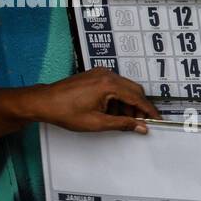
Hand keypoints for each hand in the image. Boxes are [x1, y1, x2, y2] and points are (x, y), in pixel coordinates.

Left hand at [25, 68, 159, 132]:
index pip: (137, 98)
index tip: (157, 120)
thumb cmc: (64, 111)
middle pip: (134, 90)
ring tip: (122, 119)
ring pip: (125, 88)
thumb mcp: (97, 122)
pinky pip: (114, 85)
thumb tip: (140, 127)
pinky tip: (112, 111)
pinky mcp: (94, 75)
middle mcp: (106, 74)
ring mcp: (100, 73)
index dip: (149, 111)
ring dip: (127, 103)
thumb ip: (123, 124)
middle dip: (139, 107)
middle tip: (140, 123)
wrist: (43, 102)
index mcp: (108, 84)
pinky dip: (117, 98)